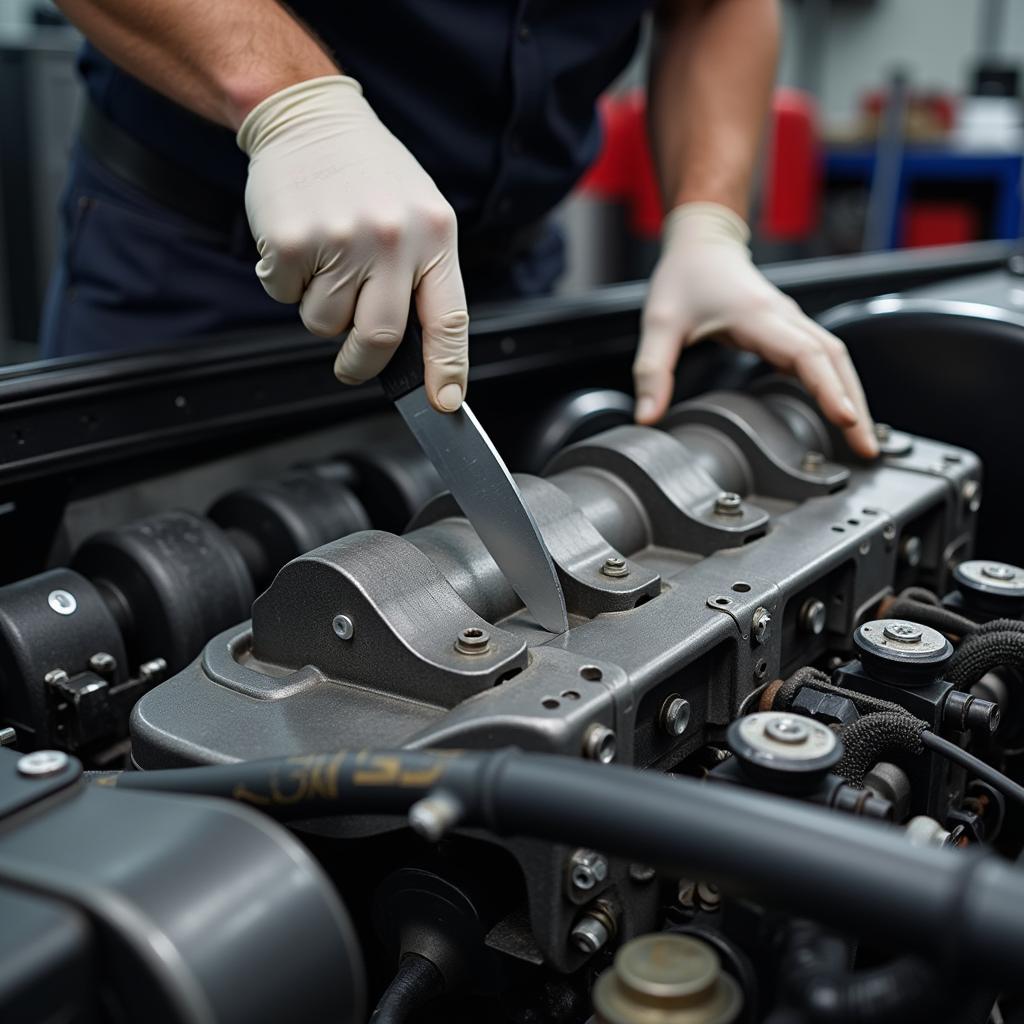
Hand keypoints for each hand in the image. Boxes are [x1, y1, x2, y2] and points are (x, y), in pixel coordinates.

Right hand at [237, 76, 468, 411]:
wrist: (309, 115)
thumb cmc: (369, 171)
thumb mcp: (418, 213)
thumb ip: (421, 275)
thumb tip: (415, 351)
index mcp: (433, 235)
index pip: (448, 320)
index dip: (448, 369)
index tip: (444, 403)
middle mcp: (391, 239)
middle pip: (380, 338)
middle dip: (363, 364)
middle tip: (353, 364)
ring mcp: (340, 240)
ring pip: (326, 324)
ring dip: (321, 311)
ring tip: (325, 261)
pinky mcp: (291, 241)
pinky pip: (286, 298)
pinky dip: (287, 284)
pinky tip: (300, 245)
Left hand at [633, 203, 877, 456]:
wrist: (702, 243)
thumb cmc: (683, 278)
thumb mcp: (659, 324)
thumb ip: (652, 372)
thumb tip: (646, 418)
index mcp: (757, 316)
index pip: (806, 354)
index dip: (828, 388)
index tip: (846, 418)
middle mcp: (784, 318)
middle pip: (835, 362)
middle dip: (856, 405)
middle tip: (868, 448)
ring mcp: (792, 322)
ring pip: (837, 360)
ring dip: (854, 397)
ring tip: (864, 440)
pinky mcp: (791, 329)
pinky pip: (825, 358)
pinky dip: (839, 385)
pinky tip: (843, 413)